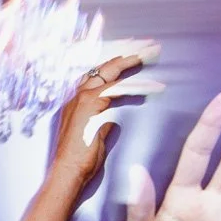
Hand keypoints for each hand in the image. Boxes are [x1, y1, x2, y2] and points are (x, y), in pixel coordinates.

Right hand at [48, 46, 163, 190]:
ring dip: (132, 62)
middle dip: (127, 56)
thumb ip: (104, 121)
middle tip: (148, 47)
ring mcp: (81, 99)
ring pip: (109, 73)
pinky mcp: (90, 106)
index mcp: (76, 103)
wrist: (67, 173)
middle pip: (103, 68)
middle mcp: (76, 97)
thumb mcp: (95, 136)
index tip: (133, 57)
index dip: (115, 64)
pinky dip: (137, 86)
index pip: (97, 76)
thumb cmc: (80, 161)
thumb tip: (115, 115)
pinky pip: (117, 89)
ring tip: (152, 54)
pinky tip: (153, 86)